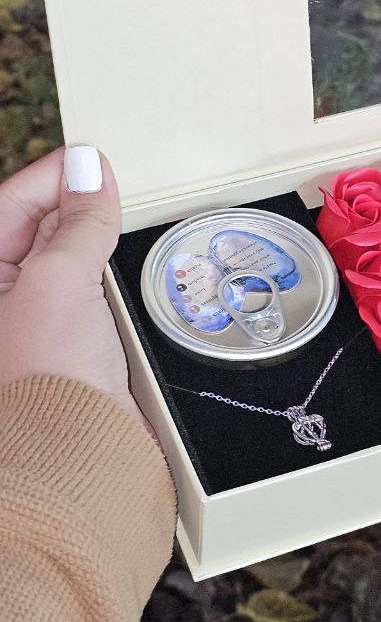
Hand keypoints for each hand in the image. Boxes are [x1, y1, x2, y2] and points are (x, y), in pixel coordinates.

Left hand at [0, 145, 142, 425]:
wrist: (81, 459)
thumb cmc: (47, 381)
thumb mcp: (59, 282)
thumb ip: (76, 223)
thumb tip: (89, 170)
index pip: (9, 205)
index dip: (52, 179)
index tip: (93, 162)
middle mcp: (3, 299)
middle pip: (37, 229)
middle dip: (74, 209)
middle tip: (114, 193)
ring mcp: (34, 323)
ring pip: (67, 260)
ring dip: (95, 246)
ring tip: (122, 230)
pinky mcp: (70, 345)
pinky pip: (90, 294)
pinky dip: (110, 281)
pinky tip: (128, 274)